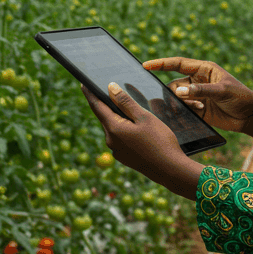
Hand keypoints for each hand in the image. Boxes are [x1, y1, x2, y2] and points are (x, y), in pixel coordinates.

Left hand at [81, 83, 202, 199]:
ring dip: (116, 117)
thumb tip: (110, 87)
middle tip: (107, 91)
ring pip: (113, 128)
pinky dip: (123, 129)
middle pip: (105, 117)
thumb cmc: (159, 141)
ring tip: (125, 107)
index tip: (83, 83)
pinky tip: (135, 127)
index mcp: (114, 128)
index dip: (90, 94)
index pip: (97, 106)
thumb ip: (126, 102)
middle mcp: (110, 141)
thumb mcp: (144, 117)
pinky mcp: (123, 157)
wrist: (169, 170)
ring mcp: (116, 151)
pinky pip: (119, 138)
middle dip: (106, 104)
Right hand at [143, 57, 252, 152]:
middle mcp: (197, 81)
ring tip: (198, 107)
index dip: (161, 64)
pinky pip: (184, 110)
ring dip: (182, 103)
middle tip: (183, 101)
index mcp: (204, 69)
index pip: (178, 64)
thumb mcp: (222, 91)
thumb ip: (201, 91)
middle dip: (175, 92)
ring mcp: (197, 96)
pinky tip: (199, 112)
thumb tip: (179, 92)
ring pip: (178, 98)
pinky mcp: (198, 110)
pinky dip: (185, 112)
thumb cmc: (240, 97)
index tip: (145, 66)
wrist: (250, 117)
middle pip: (175, 84)